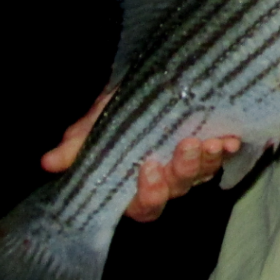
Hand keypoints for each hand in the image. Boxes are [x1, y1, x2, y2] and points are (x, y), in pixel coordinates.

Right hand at [42, 91, 241, 222]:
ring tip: (211, 140)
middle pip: (176, 190)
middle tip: (187, 145)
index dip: (148, 194)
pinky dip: (228, 149)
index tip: (148, 166)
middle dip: (183, 170)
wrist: (163, 74)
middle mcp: (168, 177)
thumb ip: (82, 139)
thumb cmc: (128, 103)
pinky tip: (231, 139)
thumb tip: (48, 162)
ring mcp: (194, 164)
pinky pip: (224, 156)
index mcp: (137, 179)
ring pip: (202, 175)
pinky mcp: (216, 147)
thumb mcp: (103, 116)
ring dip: (207, 160)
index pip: (143, 205)